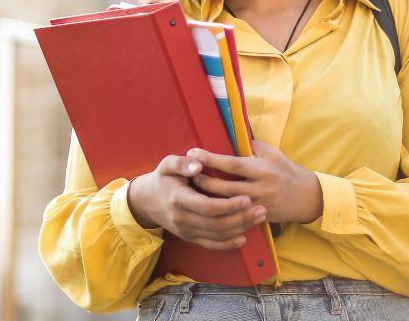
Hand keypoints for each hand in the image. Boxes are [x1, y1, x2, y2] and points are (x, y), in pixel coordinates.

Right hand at [126, 153, 267, 250]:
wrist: (147, 201)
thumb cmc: (162, 178)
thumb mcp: (167, 164)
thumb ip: (181, 163)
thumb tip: (198, 164)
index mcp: (178, 199)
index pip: (207, 207)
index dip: (228, 205)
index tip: (247, 198)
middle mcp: (182, 219)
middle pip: (216, 224)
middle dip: (241, 218)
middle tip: (261, 209)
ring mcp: (185, 231)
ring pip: (216, 235)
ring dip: (240, 228)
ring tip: (259, 218)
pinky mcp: (189, 237)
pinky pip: (210, 245)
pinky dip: (228, 244)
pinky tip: (243, 237)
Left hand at [187, 140, 323, 224]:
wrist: (307, 197)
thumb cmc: (287, 171)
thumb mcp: (273, 153)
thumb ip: (252, 146)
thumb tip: (229, 137)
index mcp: (262, 169)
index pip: (232, 164)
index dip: (211, 158)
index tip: (193, 152)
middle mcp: (260, 188)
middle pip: (225, 187)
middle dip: (204, 181)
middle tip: (187, 174)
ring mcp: (258, 206)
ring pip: (227, 204)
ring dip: (208, 197)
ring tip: (192, 190)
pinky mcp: (258, 218)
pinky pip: (235, 217)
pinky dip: (219, 212)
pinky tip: (206, 207)